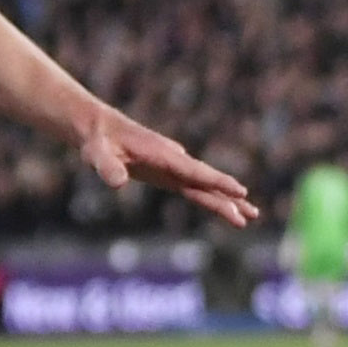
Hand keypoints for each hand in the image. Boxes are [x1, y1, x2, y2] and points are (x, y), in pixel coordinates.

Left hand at [79, 110, 259, 227]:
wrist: (98, 129)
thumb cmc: (97, 141)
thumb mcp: (96, 153)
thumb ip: (107, 167)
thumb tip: (118, 183)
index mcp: (162, 155)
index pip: (194, 172)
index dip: (217, 182)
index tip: (239, 191)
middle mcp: (173, 161)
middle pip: (206, 182)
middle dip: (228, 198)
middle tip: (251, 214)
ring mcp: (172, 168)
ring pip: (204, 187)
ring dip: (225, 201)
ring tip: (248, 217)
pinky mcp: (167, 175)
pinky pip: (194, 189)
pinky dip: (211, 198)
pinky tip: (225, 207)